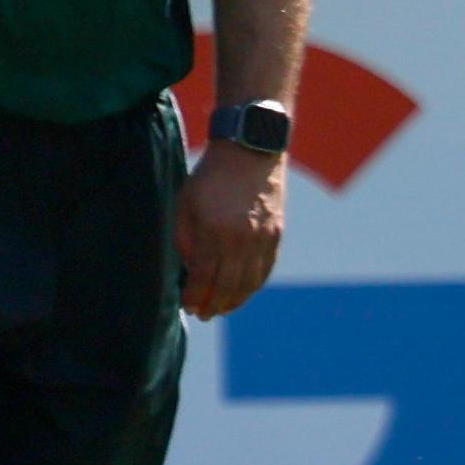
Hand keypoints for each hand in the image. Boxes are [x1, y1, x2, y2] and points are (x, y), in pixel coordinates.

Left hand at [175, 137, 286, 320]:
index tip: (187, 307)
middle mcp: (243, 239)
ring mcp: (264, 238)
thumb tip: (193, 271)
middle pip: (228, 286)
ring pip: (250, 283)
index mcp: (215, 231)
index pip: (204, 277)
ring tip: (221, 309)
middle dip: (213, 305)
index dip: (195, 296)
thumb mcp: (186, 204)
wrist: (250, 149)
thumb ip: (186, 240)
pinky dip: (253, 286)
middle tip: (203, 315)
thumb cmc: (211, 176)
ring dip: (234, 301)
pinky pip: (265, 270)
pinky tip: (241, 292)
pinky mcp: (277, 235)